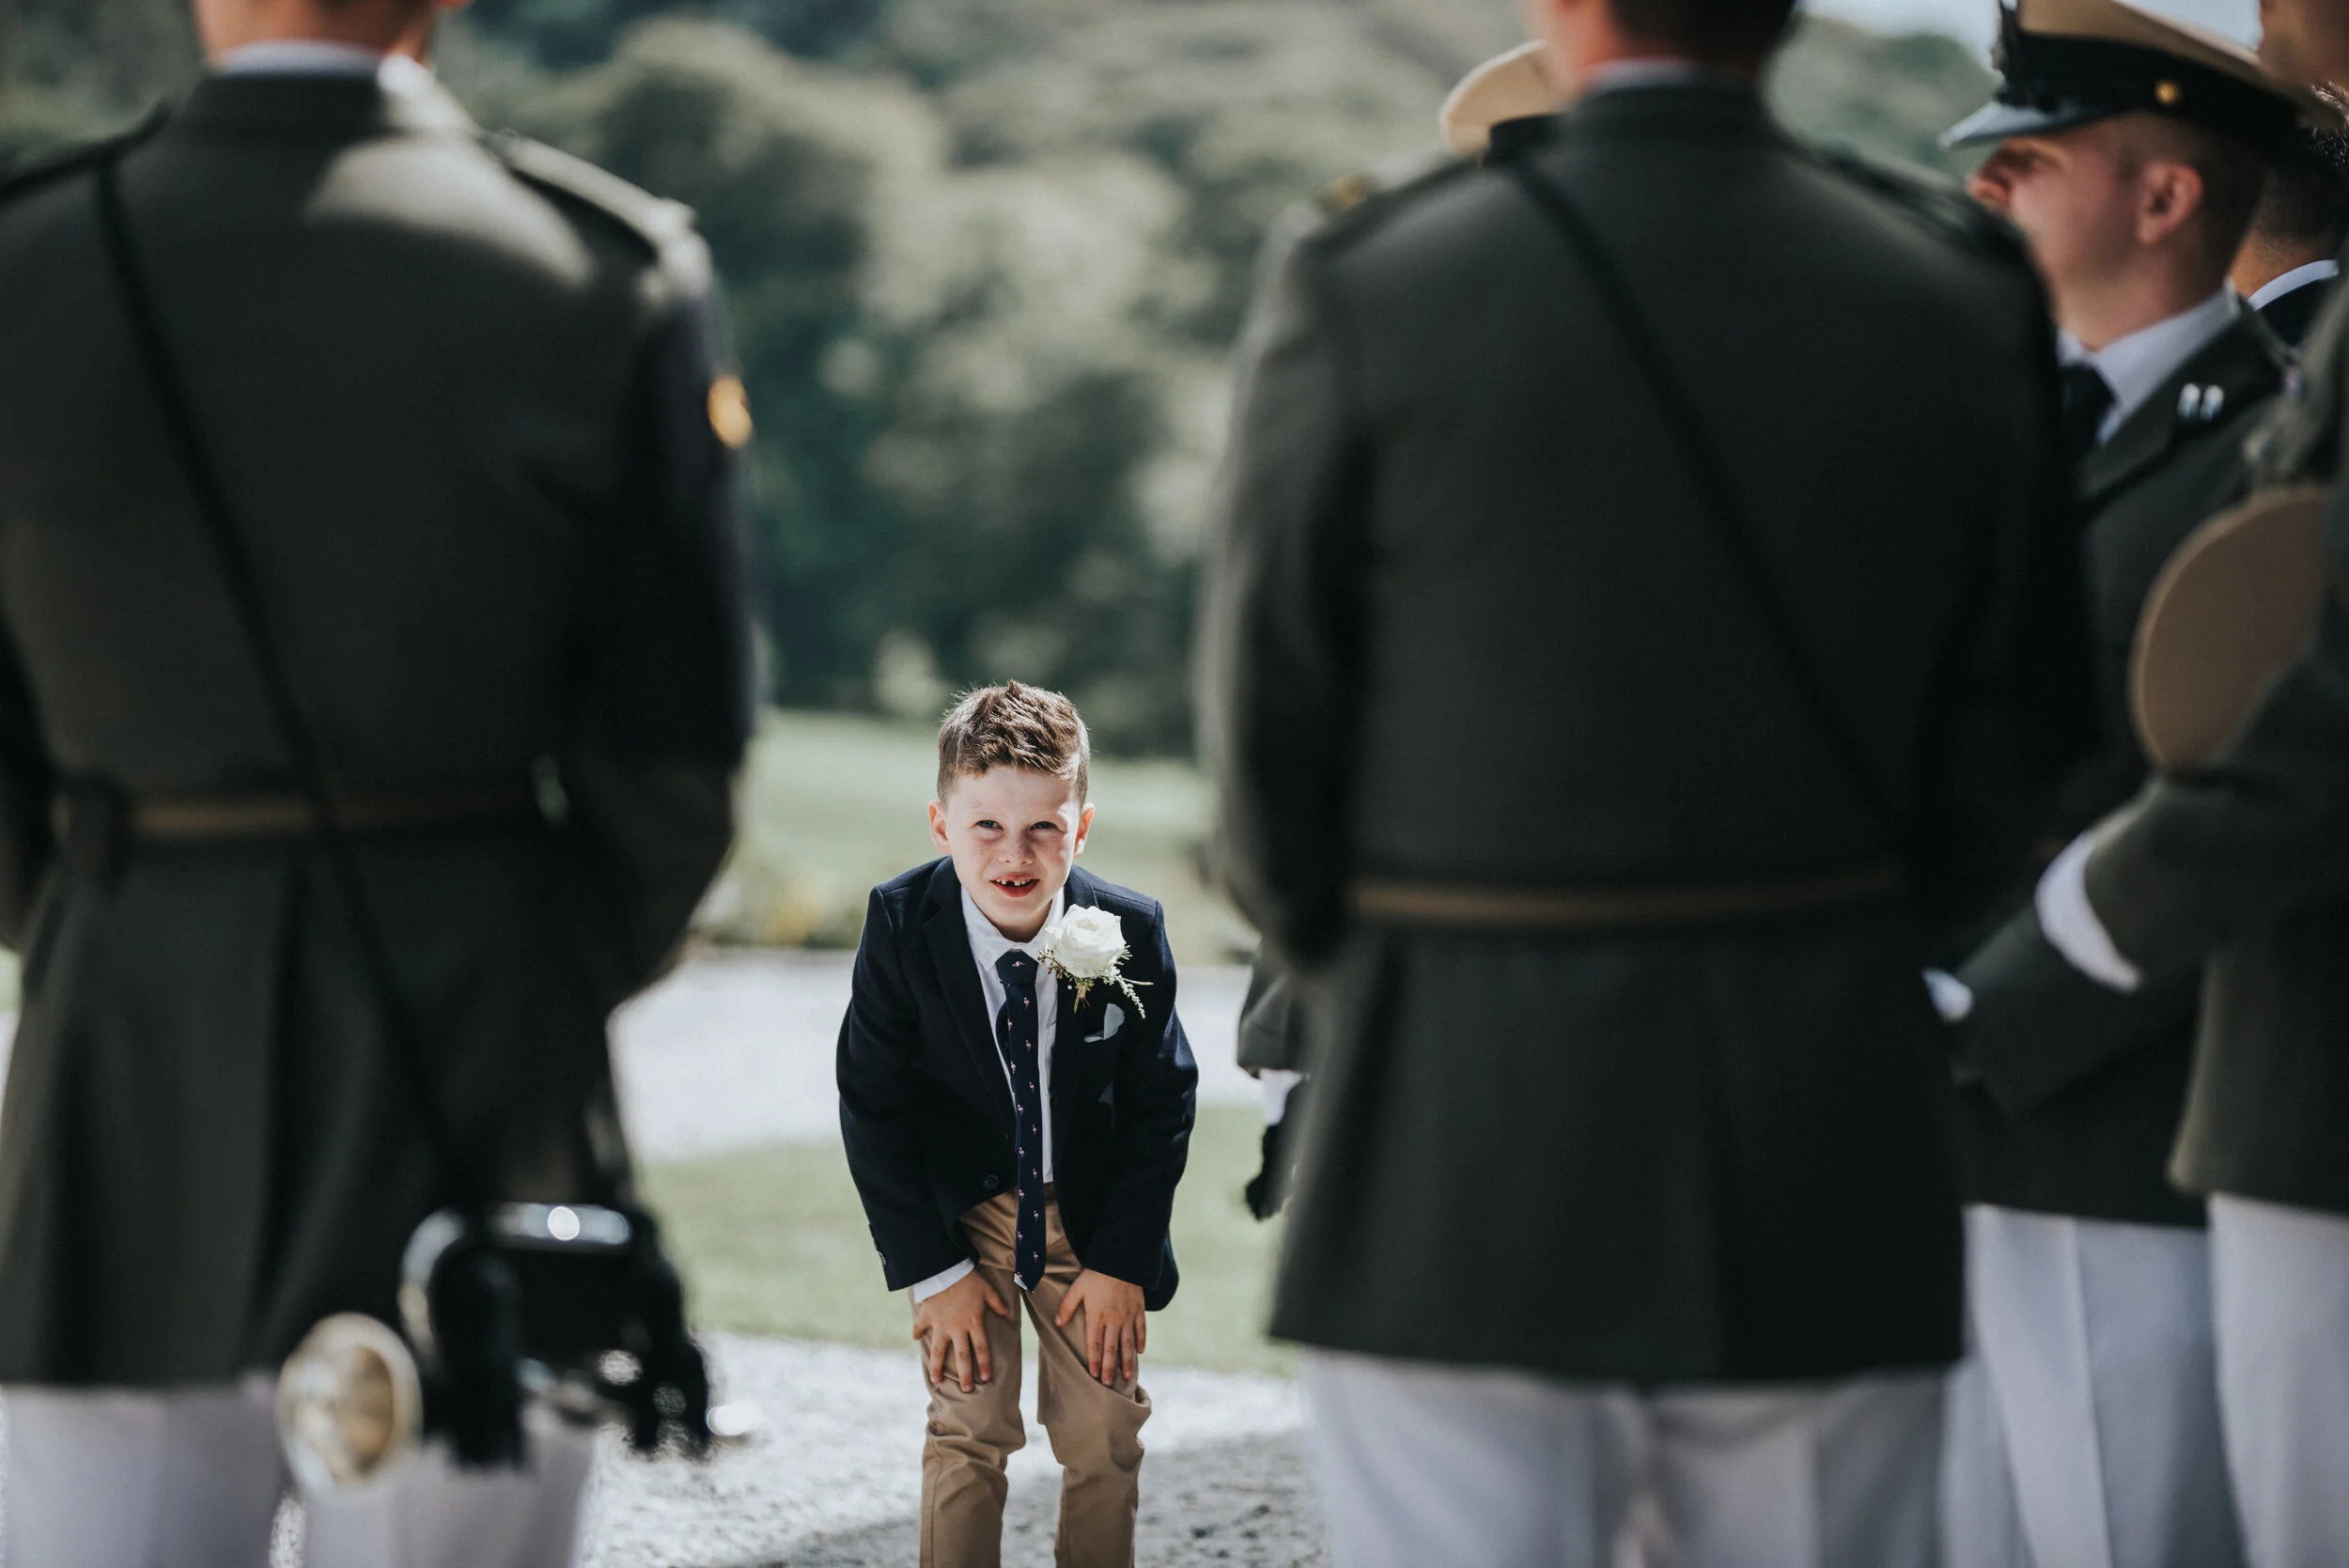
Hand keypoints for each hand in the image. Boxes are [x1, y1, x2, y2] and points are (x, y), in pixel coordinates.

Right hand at [913, 1271, 1010, 1392]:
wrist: (945, 1268)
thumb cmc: (968, 1278)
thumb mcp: (987, 1289)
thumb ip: (996, 1303)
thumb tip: (1006, 1313)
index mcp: (973, 1322)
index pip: (981, 1348)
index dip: (984, 1364)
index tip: (985, 1379)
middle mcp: (957, 1328)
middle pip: (962, 1356)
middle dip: (965, 1374)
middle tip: (966, 1390)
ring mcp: (940, 1324)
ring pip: (938, 1351)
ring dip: (937, 1367)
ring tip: (936, 1381)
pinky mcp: (927, 1316)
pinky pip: (920, 1327)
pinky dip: (916, 1332)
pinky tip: (914, 1339)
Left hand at [1055, 1268, 1145, 1383]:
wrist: (1121, 1259)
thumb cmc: (1096, 1273)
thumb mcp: (1077, 1288)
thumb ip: (1067, 1306)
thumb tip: (1057, 1323)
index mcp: (1096, 1316)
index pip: (1094, 1344)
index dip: (1093, 1361)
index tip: (1093, 1375)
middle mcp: (1113, 1320)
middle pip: (1111, 1349)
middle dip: (1109, 1368)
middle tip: (1107, 1384)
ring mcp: (1128, 1316)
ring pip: (1127, 1343)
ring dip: (1127, 1361)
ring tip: (1127, 1376)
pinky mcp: (1139, 1309)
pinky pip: (1141, 1329)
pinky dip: (1140, 1341)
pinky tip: (1140, 1352)